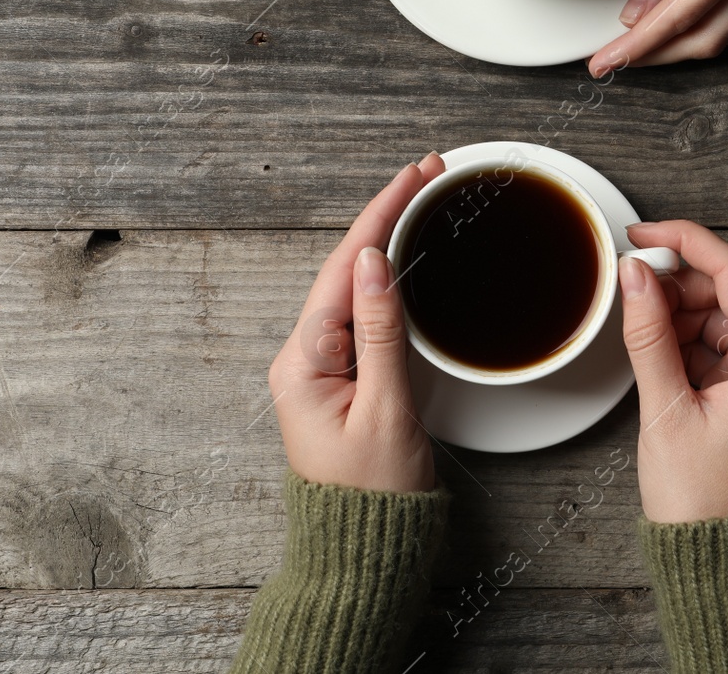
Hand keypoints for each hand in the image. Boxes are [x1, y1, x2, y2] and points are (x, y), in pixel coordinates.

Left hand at [266, 152, 447, 491]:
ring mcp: (319, 368)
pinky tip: (402, 257)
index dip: (380, 214)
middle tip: (426, 172)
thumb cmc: (374, 497)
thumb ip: (381, 333)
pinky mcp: (340, 379)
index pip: (344, 269)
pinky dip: (385, 279)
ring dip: (385, 240)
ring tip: (418, 198)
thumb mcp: (387, 410)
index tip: (414, 175)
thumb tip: (376, 264)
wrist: (363, 555)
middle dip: (384, 215)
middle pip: (344, 268)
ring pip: (353, 287)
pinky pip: (360, 314)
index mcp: (303, 363)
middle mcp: (302, 358)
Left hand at [587, 0, 727, 76]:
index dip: (641, 46)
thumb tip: (637, 16)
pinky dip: (715, 16)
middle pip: (717, 35)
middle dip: (662, 52)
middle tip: (613, 59)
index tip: (604, 63)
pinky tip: (679, 12)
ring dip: (689, 39)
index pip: (686, 16)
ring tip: (639, 41)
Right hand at [618, 219, 727, 521]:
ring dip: (683, 311)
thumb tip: (634, 275)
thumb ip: (648, 334)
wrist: (721, 561)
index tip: (643, 234)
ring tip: (641, 327)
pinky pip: (727, 345)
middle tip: (632, 284)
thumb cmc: (701, 500)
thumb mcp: (665, 409)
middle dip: (680, 282)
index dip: (687, 242)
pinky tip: (660, 350)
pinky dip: (691, 339)